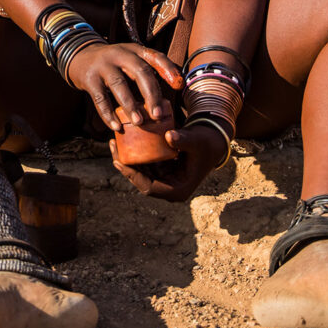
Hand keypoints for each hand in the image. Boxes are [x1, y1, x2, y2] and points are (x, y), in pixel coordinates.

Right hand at [67, 42, 182, 130]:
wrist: (80, 56)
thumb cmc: (113, 64)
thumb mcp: (130, 59)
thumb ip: (148, 70)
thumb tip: (175, 88)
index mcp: (134, 50)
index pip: (155, 56)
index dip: (168, 70)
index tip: (178, 86)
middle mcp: (120, 54)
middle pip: (140, 71)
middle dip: (151, 94)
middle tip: (158, 115)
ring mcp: (103, 65)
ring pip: (119, 85)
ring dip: (130, 105)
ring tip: (140, 122)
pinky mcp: (89, 79)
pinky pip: (100, 98)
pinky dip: (108, 114)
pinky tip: (116, 127)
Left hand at [112, 124, 229, 202]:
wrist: (214, 140)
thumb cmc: (206, 142)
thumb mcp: (196, 141)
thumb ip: (184, 140)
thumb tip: (168, 137)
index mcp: (178, 190)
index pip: (149, 188)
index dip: (132, 176)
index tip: (119, 161)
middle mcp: (170, 188)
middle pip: (141, 181)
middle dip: (125, 166)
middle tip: (113, 146)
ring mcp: (166, 180)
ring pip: (142, 173)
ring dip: (128, 160)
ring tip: (114, 142)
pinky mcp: (164, 171)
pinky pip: (146, 165)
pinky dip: (136, 155)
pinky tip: (125, 142)